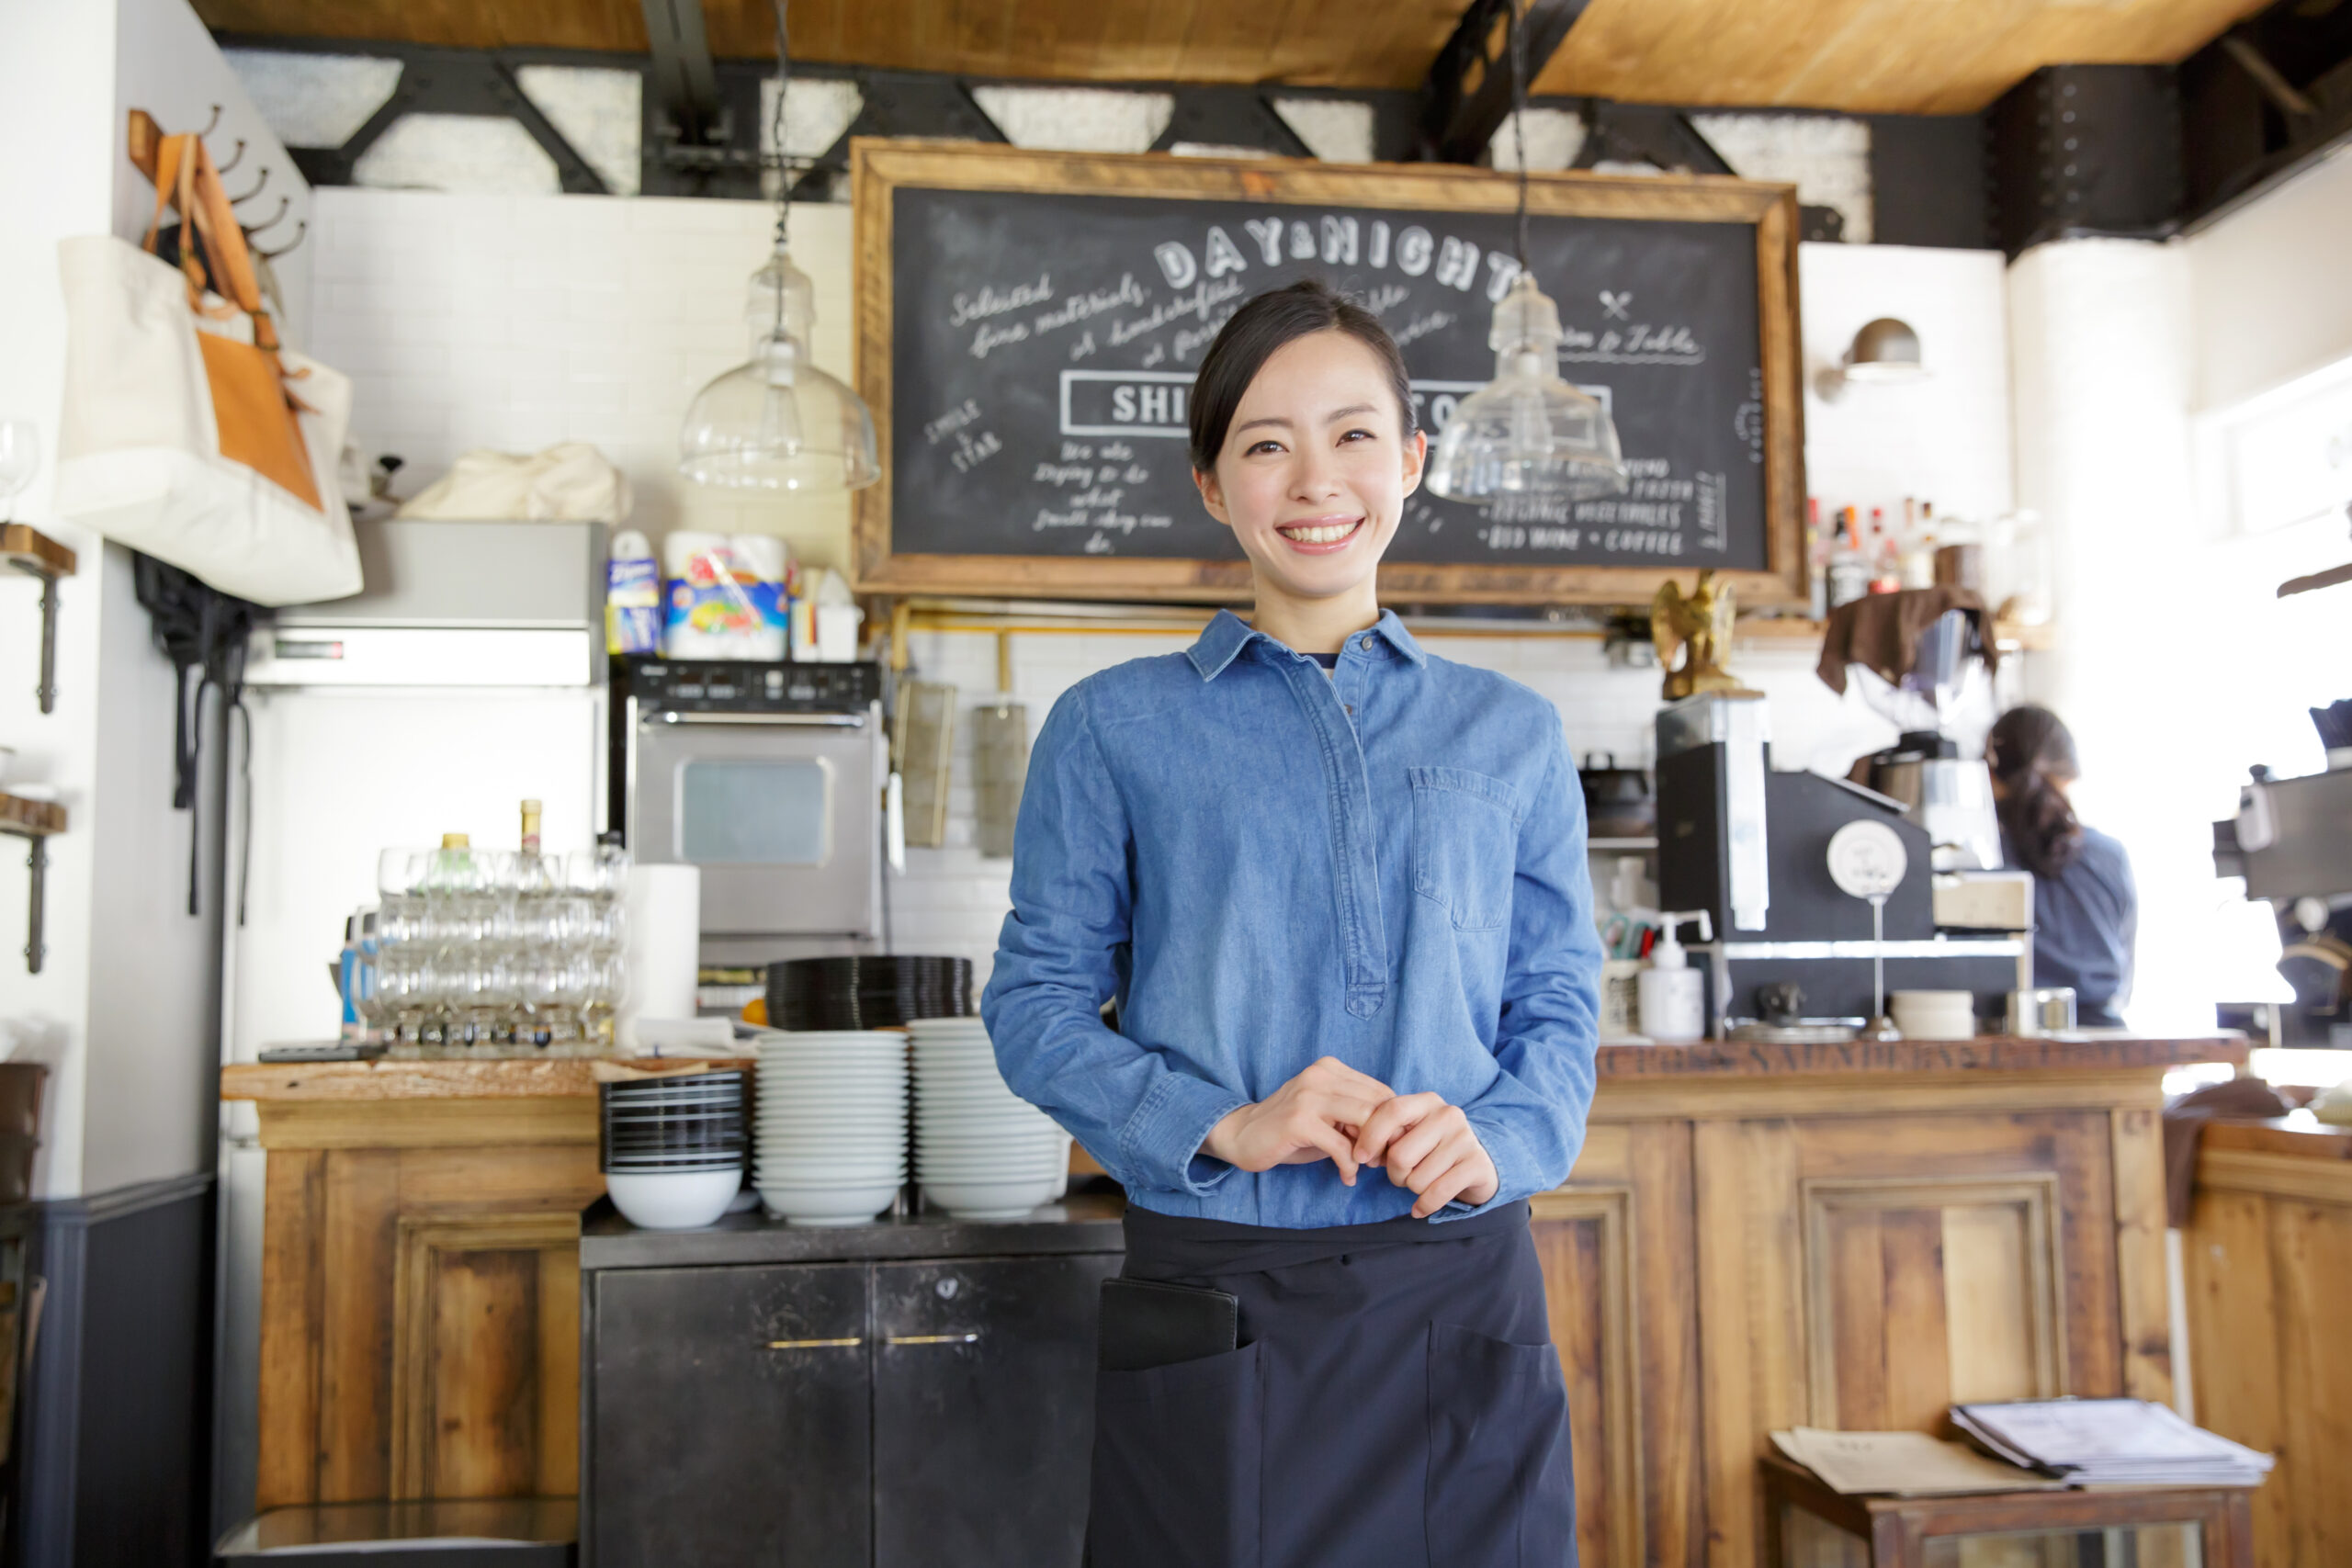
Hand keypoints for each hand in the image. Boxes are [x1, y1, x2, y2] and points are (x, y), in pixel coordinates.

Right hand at [1202, 1056, 1395, 1184]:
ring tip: (1365, 1167)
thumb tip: (1396, 1133)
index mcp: (1331, 1068)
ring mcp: (1308, 1096)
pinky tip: (1346, 1177)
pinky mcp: (1299, 1122)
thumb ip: (1356, 1115)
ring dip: (1371, 1151)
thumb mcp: (1327, 1114)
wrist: (1243, 1135)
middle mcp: (1320, 1075)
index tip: (1390, 1146)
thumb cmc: (1291, 1129)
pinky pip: (1341, 1147)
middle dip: (1386, 1137)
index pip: (1381, 1091)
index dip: (1392, 1122)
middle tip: (1382, 1161)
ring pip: (1364, 1120)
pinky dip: (1349, 1167)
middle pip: (1377, 1104)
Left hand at [1352, 1094, 1498, 1218]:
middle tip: (1400, 1175)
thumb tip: (1353, 1148)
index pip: (1391, 1111)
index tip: (1359, 1157)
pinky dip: (1423, 1206)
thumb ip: (1382, 1135)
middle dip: (1393, 1173)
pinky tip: (1419, 1209)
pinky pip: (1437, 1193)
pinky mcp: (1476, 1165)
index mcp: (1427, 1101)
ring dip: (1411, 1188)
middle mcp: (1448, 1115)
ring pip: (1417, 1178)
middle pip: (1400, 1154)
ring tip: (1420, 1181)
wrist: (1478, 1163)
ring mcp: (1465, 1139)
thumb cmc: (1430, 1148)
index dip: (1370, 1136)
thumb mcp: (1408, 1134)